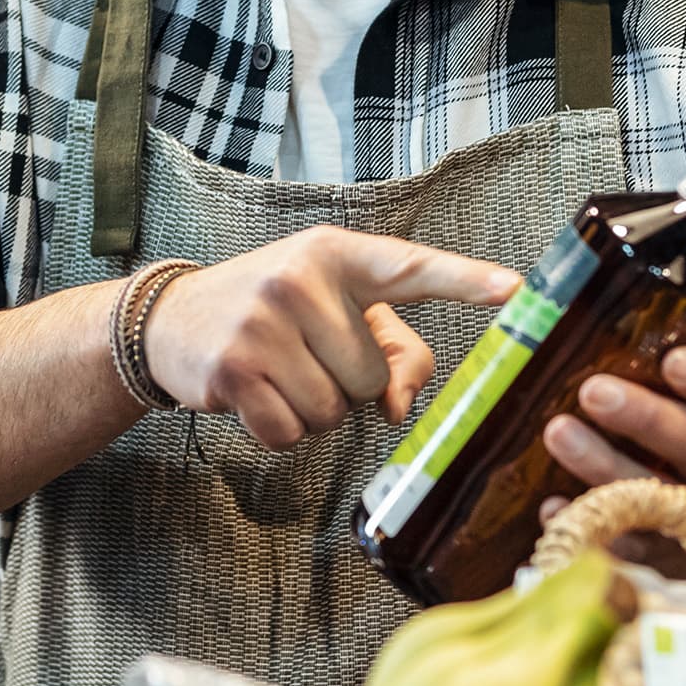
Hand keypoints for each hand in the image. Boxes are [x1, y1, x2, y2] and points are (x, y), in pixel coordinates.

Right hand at [143, 226, 519, 449]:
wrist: (170, 321)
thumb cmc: (272, 316)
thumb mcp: (330, 308)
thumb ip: (390, 349)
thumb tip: (401, 408)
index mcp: (334, 253)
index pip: (409, 268)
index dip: (466, 280)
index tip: (516, 291)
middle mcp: (298, 281)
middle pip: (369, 377)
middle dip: (344, 385)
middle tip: (304, 358)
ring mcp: (262, 325)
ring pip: (333, 411)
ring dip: (312, 410)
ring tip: (278, 375)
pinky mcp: (233, 370)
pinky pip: (290, 432)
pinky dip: (279, 429)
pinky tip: (256, 398)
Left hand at [539, 346, 685, 561]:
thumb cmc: (681, 433)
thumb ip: (653, 358)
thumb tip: (569, 303)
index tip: (676, 360)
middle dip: (647, 419)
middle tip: (594, 391)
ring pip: (655, 494)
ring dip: (603, 464)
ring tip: (557, 432)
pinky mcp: (652, 549)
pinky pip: (619, 542)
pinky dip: (582, 521)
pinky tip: (551, 505)